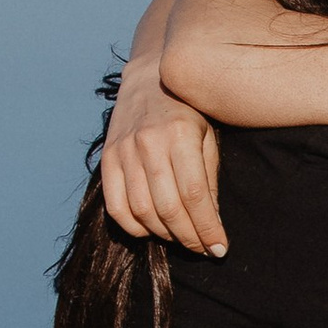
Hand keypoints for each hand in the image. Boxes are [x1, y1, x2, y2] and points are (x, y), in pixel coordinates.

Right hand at [101, 58, 225, 253]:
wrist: (150, 79)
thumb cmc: (188, 110)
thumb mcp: (208, 136)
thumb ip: (209, 179)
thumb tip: (212, 224)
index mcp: (179, 134)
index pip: (194, 196)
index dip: (207, 228)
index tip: (219, 249)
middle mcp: (148, 142)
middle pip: (168, 208)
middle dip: (189, 237)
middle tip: (203, 249)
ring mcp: (124, 150)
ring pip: (142, 211)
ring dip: (164, 234)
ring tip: (182, 238)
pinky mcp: (107, 157)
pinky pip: (116, 206)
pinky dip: (134, 227)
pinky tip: (152, 231)